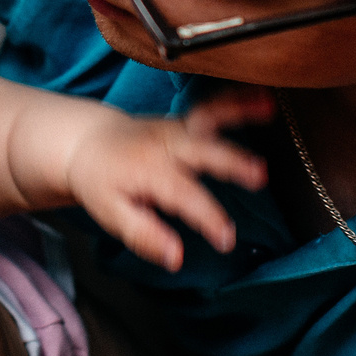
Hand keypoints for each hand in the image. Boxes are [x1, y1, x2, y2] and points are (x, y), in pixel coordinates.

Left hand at [65, 92, 268, 270]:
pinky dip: (237, 100)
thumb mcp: (112, 215)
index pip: (183, 196)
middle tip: (259, 177)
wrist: (88, 141)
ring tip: (267, 110)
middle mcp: (164, 145)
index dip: (206, 218)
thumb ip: (145, 235)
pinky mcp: (185, 120)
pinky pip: (212, 107)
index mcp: (148, 170)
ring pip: (208, 118)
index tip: (227, 238)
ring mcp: (176, 128)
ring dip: (238, 113)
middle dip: (230, 162)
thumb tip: (176, 257)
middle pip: (200, 151)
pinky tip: (263, 99)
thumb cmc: (101, 181)